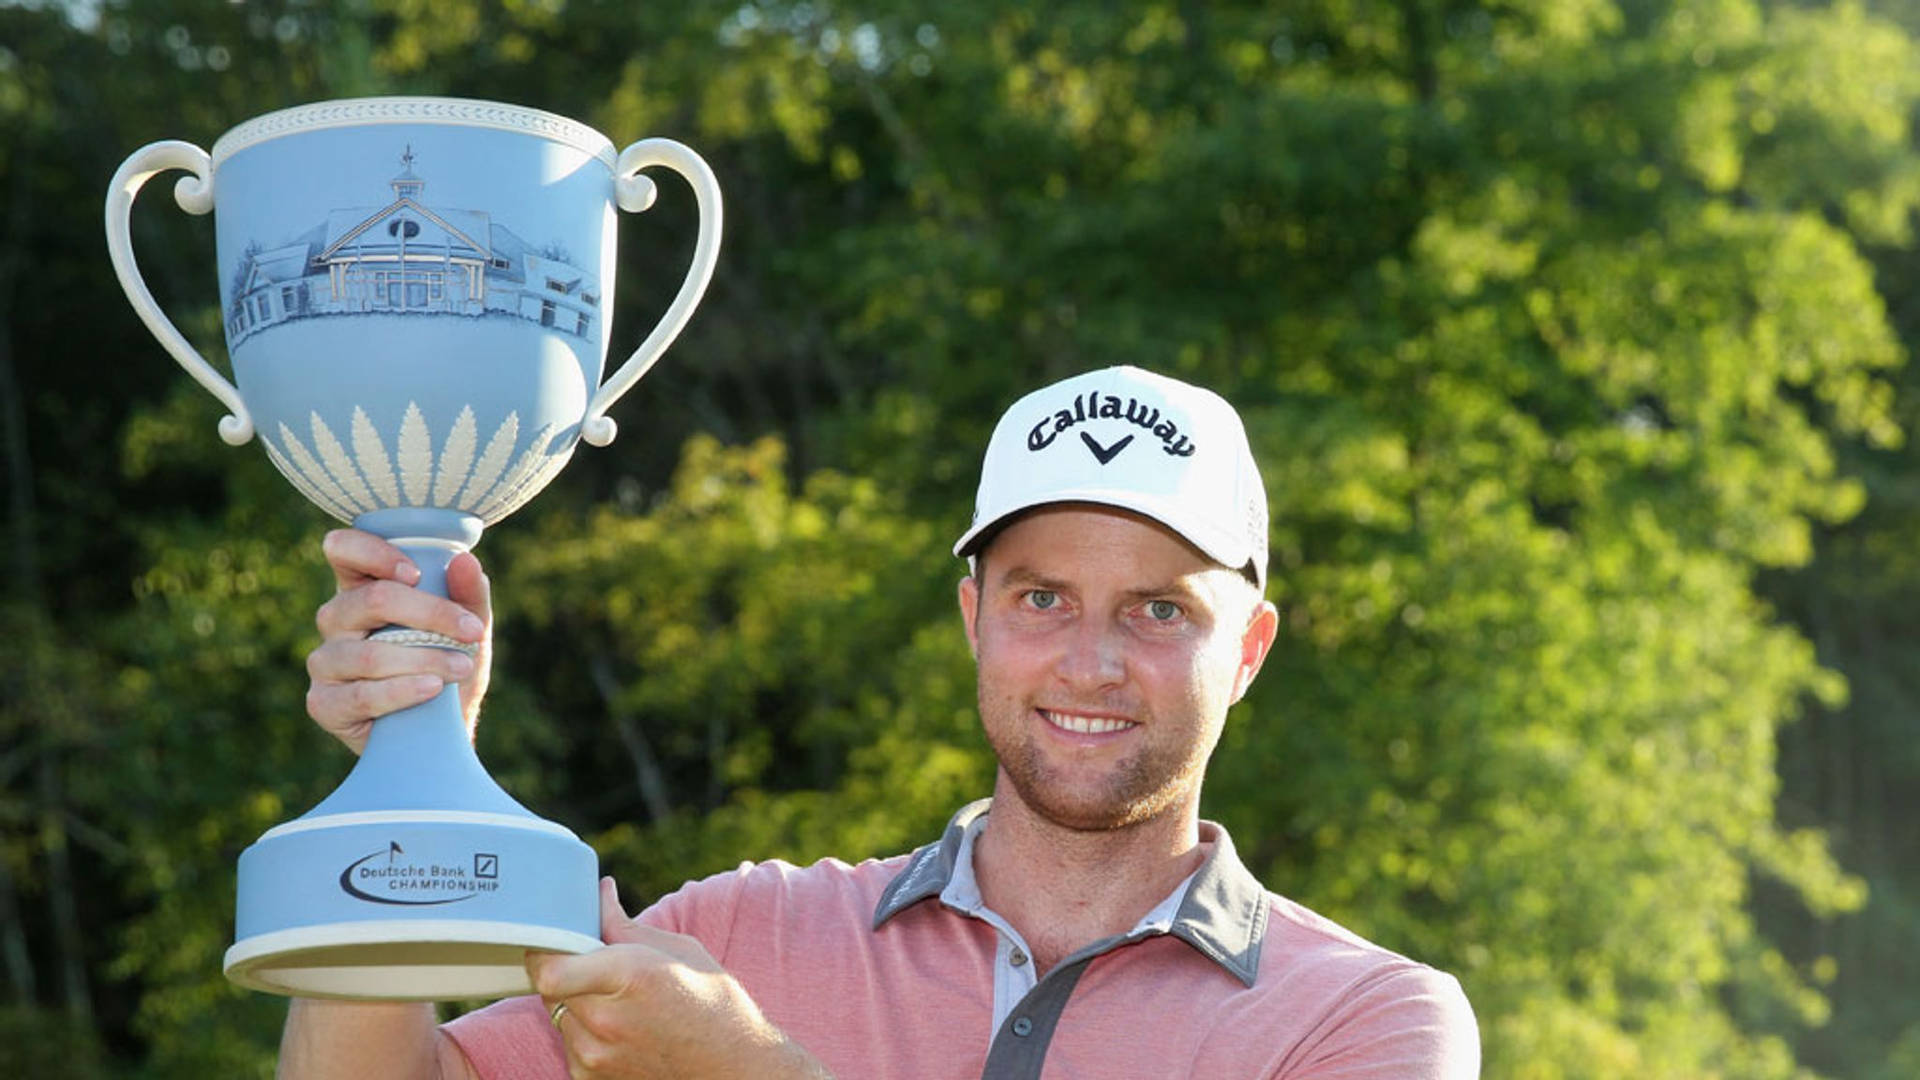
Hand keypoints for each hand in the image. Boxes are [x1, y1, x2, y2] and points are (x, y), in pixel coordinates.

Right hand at [305, 528, 492, 753]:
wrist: (443, 732)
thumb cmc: (450, 669)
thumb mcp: (469, 631)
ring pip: (369, 653)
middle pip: (368, 600)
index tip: (416, 573)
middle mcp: (336, 620)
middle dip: (429, 613)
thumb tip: (465, 560)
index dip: (373, 553)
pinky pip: (361, 694)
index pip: (342, 550)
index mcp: (362, 589)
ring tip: (462, 668)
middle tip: (470, 631)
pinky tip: (432, 689)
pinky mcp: (323, 703)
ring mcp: (325, 662)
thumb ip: (469, 595)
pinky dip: (404, 691)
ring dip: (425, 659)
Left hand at [530, 879, 831, 1079]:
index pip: (551, 967)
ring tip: (617, 1000)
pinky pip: (568, 1040)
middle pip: (550, 985)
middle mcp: (605, 1019)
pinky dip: (583, 1029)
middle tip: (593, 964)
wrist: (731, 1066)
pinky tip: (620, 1027)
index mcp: (629, 975)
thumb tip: (600, 892)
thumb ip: (624, 925)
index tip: (554, 939)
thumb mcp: (677, 950)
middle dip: (565, 968)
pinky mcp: (590, 1077)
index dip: (544, 949)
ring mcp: (595, 1054)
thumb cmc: (712, 1002)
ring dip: (574, 999)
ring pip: (557, 1012)